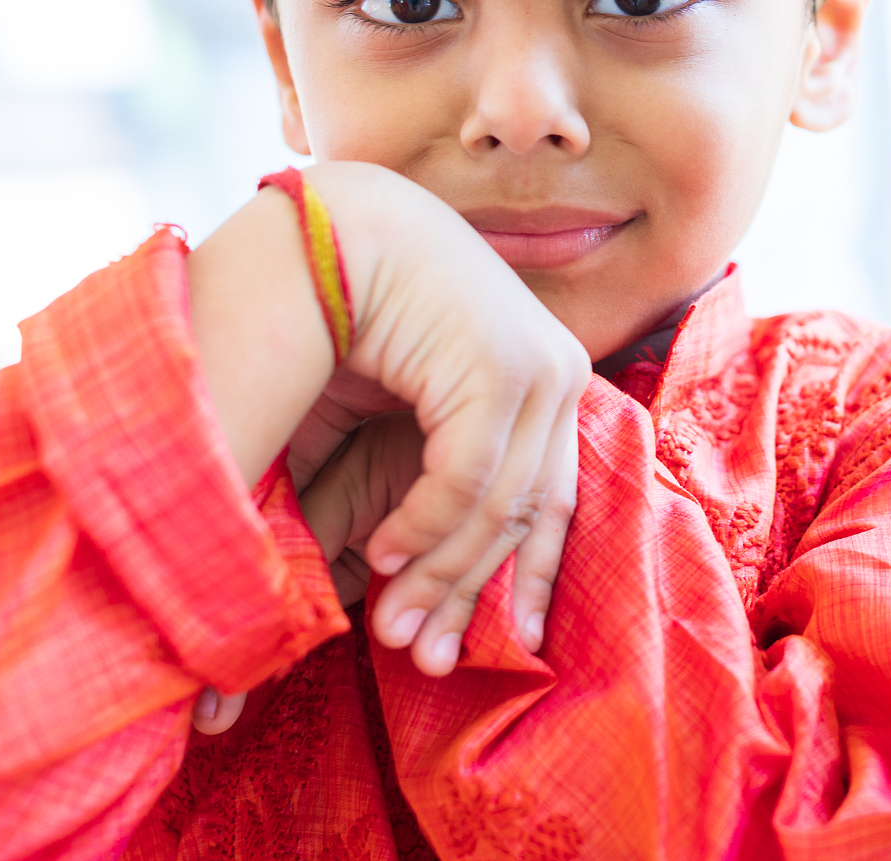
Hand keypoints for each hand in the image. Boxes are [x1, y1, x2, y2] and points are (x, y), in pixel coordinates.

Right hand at [187, 161, 587, 692]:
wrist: (334, 228)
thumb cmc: (356, 318)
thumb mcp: (397, 418)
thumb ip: (416, 486)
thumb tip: (404, 579)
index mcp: (541, 386)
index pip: (554, 500)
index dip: (532, 577)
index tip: (511, 645)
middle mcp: (555, 376)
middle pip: (530, 516)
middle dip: (474, 597)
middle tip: (427, 662)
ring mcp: (540, 368)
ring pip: (501, 508)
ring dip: (441, 577)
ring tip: (393, 632)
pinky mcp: (506, 367)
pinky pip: (469, 478)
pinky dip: (425, 527)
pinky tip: (382, 558)